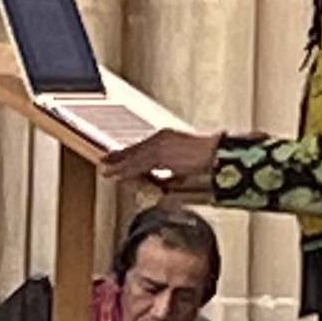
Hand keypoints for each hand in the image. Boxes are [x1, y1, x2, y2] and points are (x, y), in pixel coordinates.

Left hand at [98, 129, 220, 187]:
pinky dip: (127, 169)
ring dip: (119, 165)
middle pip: (135, 149)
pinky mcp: (161, 152)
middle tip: (104, 162)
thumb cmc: (207, 159)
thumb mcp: (185, 166)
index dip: (127, 154)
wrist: (217, 154)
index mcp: (166, 137)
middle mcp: (161, 137)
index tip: (115, 159)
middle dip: (118, 157)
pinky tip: (118, 174)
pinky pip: (140, 163)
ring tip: (106, 171)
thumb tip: (163, 183)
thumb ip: (172, 172)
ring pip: (134, 156)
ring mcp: (160, 143)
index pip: (142, 146)